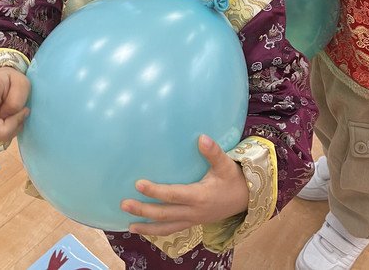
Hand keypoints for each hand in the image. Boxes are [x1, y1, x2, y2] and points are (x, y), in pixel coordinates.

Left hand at [121, 135, 249, 235]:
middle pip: (164, 214)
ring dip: (147, 227)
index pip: (172, 195)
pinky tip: (144, 229)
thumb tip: (202, 138)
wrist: (245, 200)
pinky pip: (172, 230)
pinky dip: (157, 231)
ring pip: (166, 227)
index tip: (138, 184)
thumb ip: (214, 152)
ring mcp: (192, 220)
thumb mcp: (226, 165)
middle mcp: (193, 212)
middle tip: (124, 204)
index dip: (155, 191)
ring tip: (129, 226)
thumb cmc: (233, 180)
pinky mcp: (192, 223)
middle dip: (143, 210)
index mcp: (199, 197)